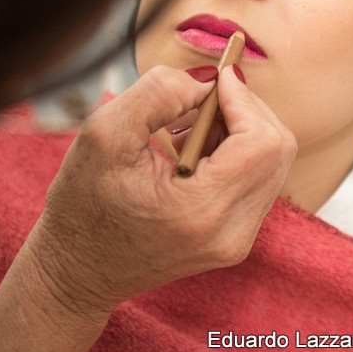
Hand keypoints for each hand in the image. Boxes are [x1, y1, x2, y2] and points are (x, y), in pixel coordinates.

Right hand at [22, 64, 296, 317]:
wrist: (76, 271)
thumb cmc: (82, 205)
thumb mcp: (104, 132)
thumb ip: (158, 93)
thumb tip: (205, 82)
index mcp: (201, 210)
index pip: (262, 141)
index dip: (243, 99)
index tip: (212, 80)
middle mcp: (230, 232)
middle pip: (276, 149)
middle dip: (243, 110)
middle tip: (195, 101)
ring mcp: (237, 241)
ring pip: (271, 163)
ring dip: (238, 130)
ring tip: (184, 129)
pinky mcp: (235, 240)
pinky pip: (257, 181)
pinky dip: (234, 153)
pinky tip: (189, 151)